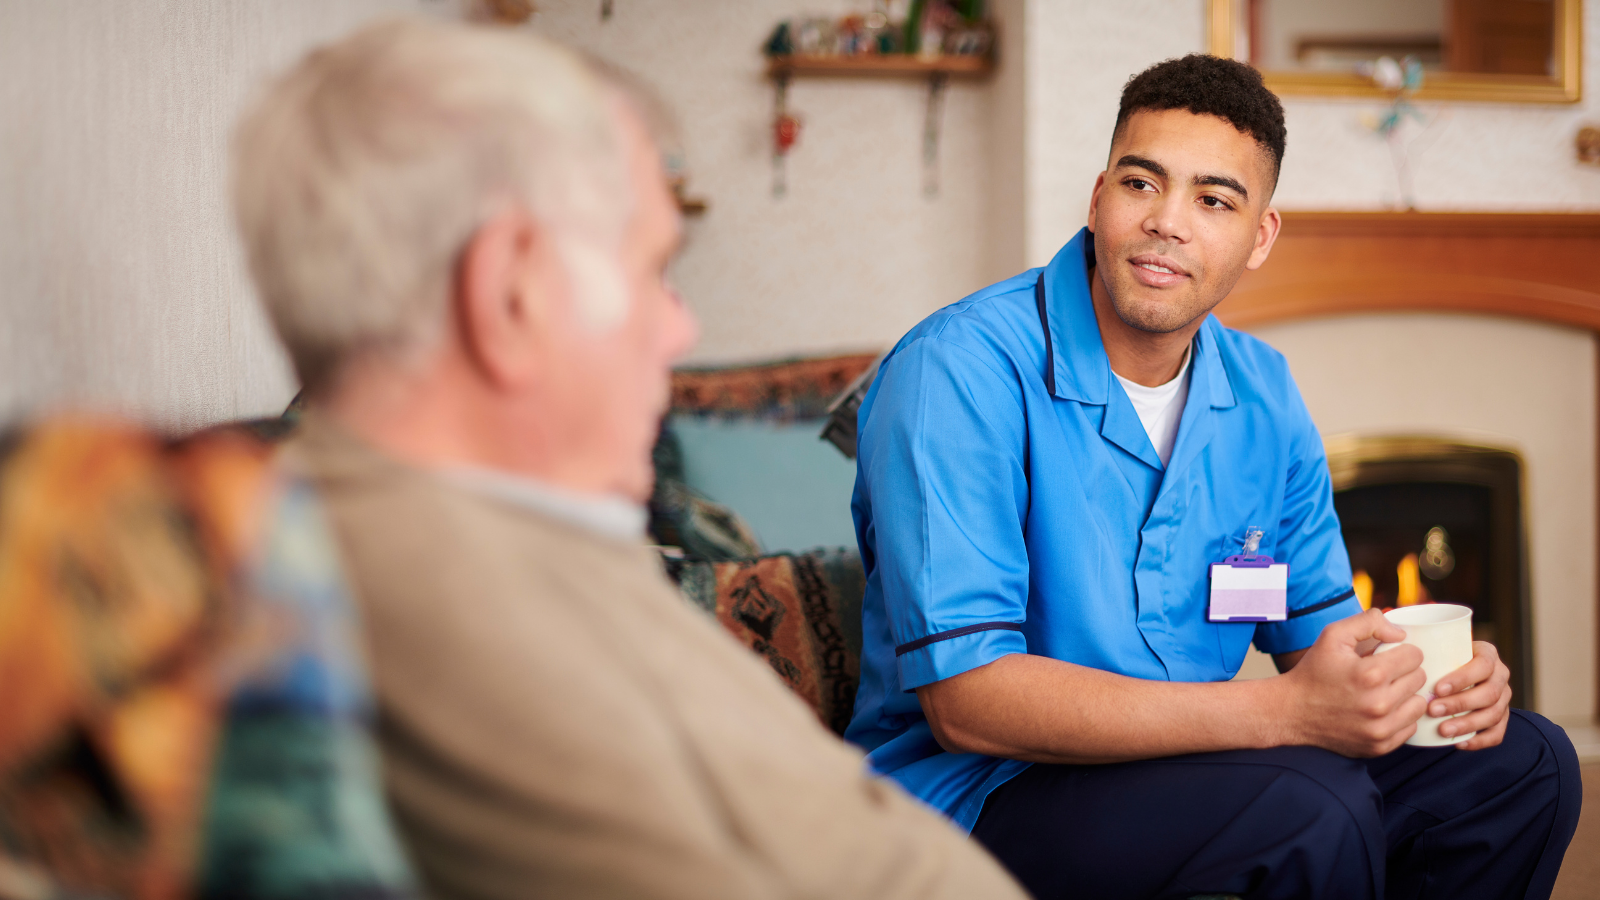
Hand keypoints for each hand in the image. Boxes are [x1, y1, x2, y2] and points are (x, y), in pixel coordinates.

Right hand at [1273, 608, 1428, 756]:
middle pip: (1419, 679)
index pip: (1415, 656)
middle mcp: (1379, 705)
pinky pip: (1410, 727)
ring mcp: (1380, 729)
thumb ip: (1369, 621)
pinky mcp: (1380, 746)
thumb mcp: (1333, 635)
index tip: (1383, 656)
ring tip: (1381, 692)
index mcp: (1371, 674)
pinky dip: (1398, 717)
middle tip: (1379, 674)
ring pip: (1419, 704)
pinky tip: (1377, 711)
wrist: (1290, 712)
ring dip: (1405, 695)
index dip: (1399, 651)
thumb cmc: (1313, 671)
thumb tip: (1400, 634)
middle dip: (1402, 672)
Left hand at [1429, 641, 1511, 749]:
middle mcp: (1500, 675)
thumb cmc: (1436, 658)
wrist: (1451, 674)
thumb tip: (1391, 639)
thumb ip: (1420, 644)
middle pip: (1490, 693)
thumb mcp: (1433, 645)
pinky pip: (1497, 733)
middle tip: (1432, 710)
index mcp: (1487, 654)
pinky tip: (1459, 743)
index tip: (1437, 688)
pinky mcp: (1501, 718)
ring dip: (1468, 724)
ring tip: (1442, 729)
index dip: (1462, 678)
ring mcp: (1503, 698)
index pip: (1482, 665)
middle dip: (1460, 704)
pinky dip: (1479, 740)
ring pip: (1493, 714)